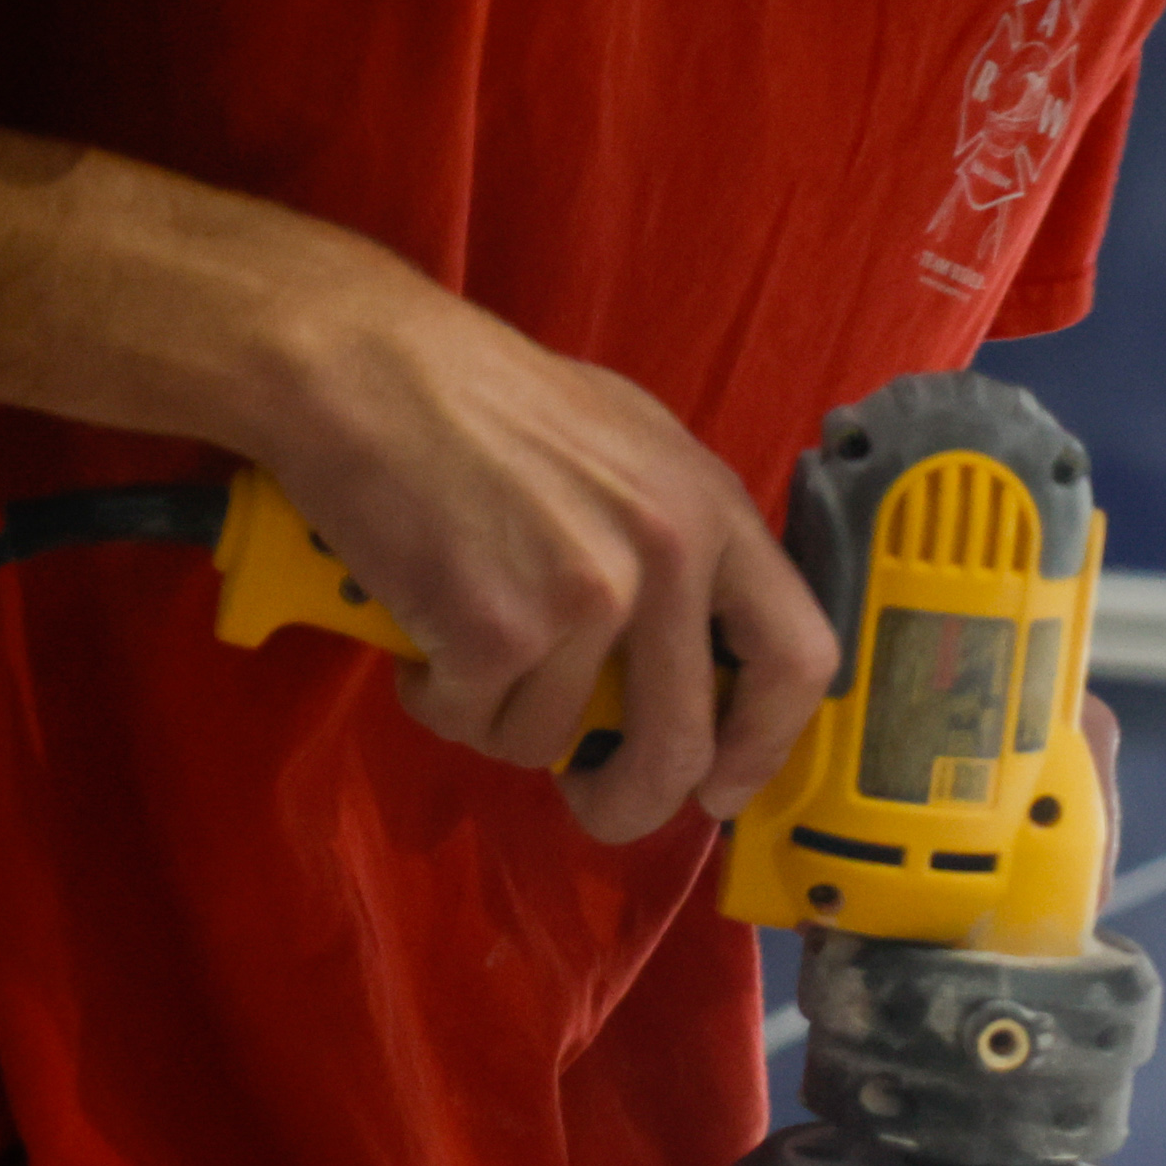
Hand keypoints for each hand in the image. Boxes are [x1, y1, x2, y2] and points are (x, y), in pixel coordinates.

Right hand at [231, 251, 837, 844]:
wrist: (366, 367)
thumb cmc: (483, 398)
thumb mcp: (628, 447)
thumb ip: (678, 546)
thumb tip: (698, 662)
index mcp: (711, 507)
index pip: (799, 658)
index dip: (765, 745)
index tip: (723, 784)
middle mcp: (665, 555)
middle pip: (681, 744)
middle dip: (630, 798)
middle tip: (592, 797)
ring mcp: (584, 595)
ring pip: (553, 740)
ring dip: (500, 718)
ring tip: (462, 638)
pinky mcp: (495, 629)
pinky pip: (475, 721)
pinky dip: (439, 696)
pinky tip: (421, 627)